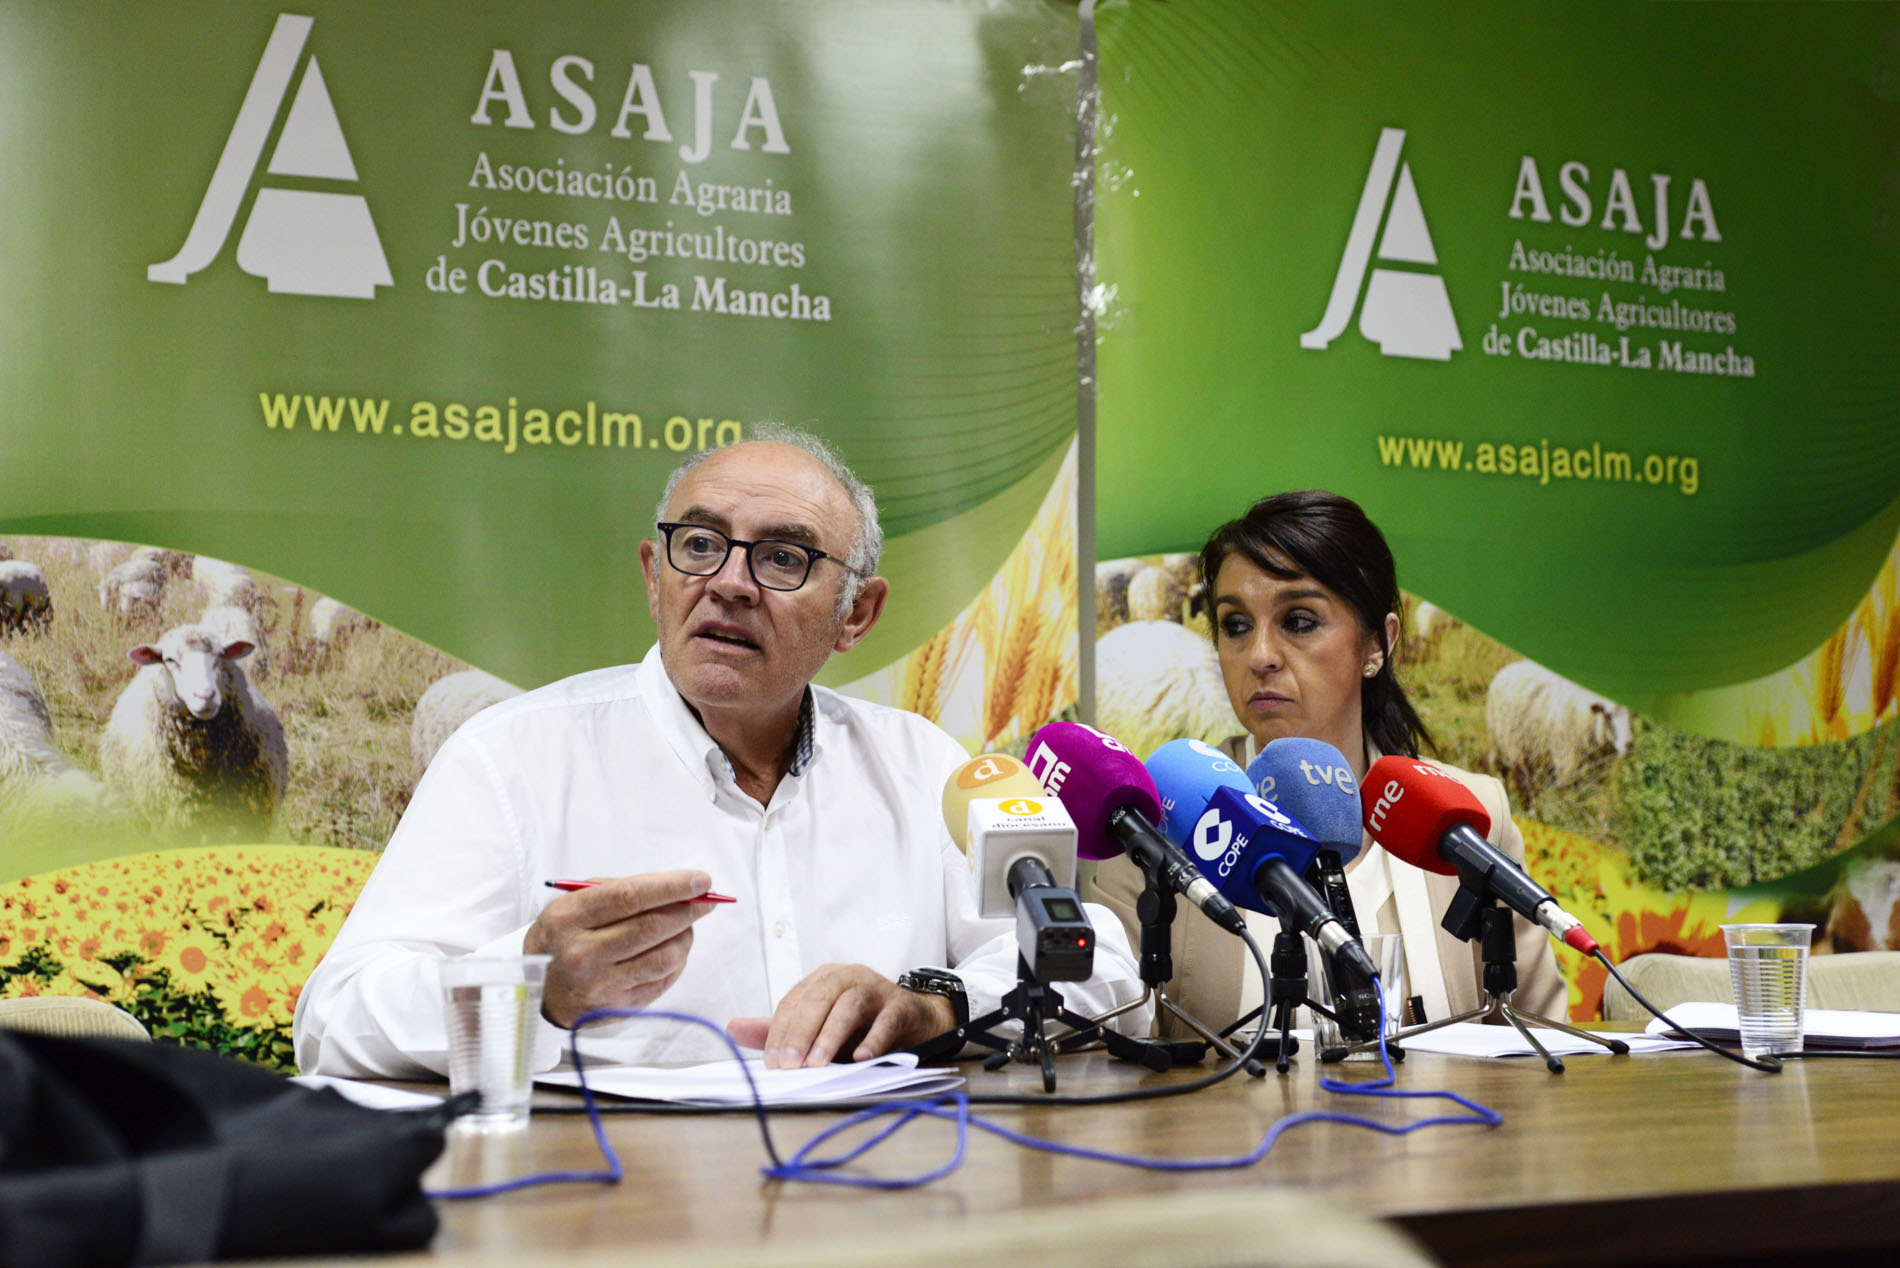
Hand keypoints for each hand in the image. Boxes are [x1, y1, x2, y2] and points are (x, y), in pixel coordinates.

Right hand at [524, 870, 717, 1027]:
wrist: (537, 991)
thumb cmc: (562, 938)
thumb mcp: (572, 905)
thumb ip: (618, 891)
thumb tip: (675, 886)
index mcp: (569, 919)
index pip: (629, 897)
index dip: (670, 886)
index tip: (700, 880)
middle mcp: (583, 954)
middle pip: (651, 927)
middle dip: (688, 910)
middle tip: (705, 900)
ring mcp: (601, 985)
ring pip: (664, 957)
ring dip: (686, 936)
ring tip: (687, 924)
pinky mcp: (618, 1007)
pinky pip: (663, 980)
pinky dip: (677, 961)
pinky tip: (675, 948)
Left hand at [726, 963, 955, 1067]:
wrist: (914, 1020)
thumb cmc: (860, 1024)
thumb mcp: (818, 1027)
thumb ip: (779, 1029)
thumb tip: (732, 1029)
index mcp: (823, 979)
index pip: (794, 1001)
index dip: (780, 1031)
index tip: (771, 1062)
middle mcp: (848, 977)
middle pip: (819, 999)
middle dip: (800, 1033)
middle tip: (789, 1065)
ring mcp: (877, 989)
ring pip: (849, 1006)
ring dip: (830, 1036)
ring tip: (817, 1064)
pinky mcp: (902, 1006)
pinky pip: (886, 1020)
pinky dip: (873, 1039)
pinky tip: (860, 1058)